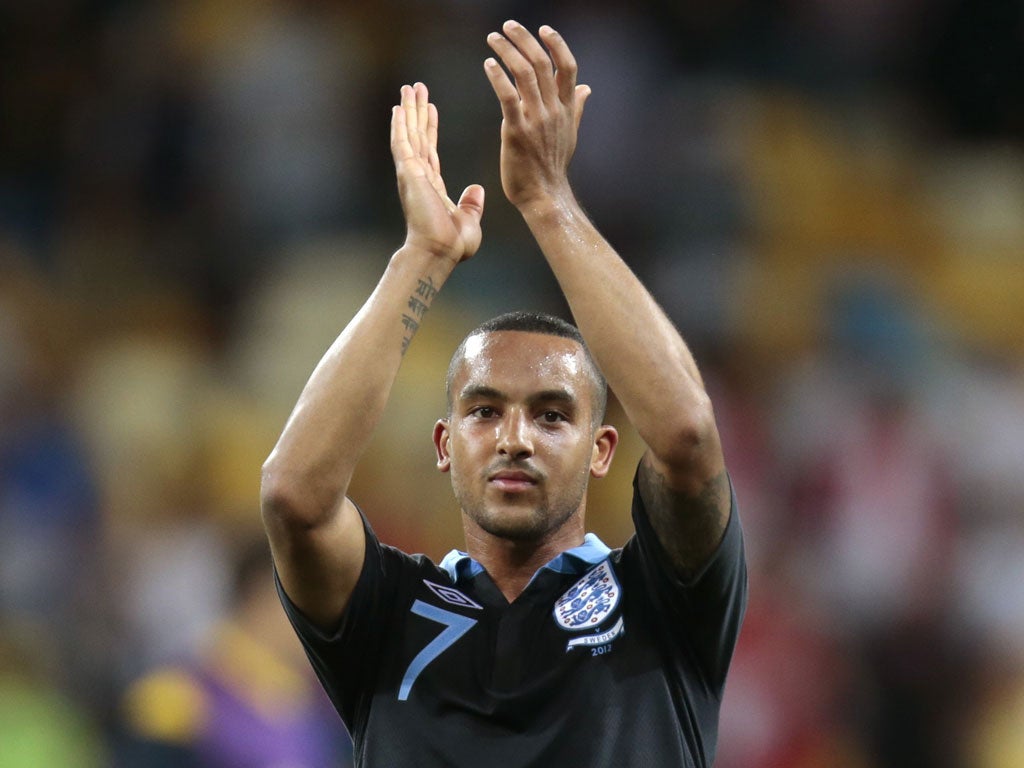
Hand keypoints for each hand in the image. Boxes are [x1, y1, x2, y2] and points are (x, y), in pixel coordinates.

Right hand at [391, 82, 484, 263]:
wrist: (440, 251)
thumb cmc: (452, 245)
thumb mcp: (469, 220)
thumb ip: (471, 204)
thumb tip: (476, 190)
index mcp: (433, 186)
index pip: (430, 149)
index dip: (429, 127)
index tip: (431, 107)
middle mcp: (420, 176)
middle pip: (417, 135)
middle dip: (417, 111)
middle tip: (416, 87)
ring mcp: (412, 173)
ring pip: (409, 134)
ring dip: (409, 110)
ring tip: (408, 88)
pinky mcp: (408, 173)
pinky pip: (402, 143)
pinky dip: (399, 125)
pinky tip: (398, 108)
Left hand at [484, 21, 590, 208]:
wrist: (544, 196)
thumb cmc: (552, 166)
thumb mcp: (570, 134)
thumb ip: (575, 107)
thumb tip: (586, 88)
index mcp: (566, 109)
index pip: (568, 67)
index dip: (557, 44)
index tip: (543, 29)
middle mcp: (553, 111)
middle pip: (543, 63)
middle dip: (525, 39)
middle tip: (508, 25)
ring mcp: (536, 121)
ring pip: (525, 74)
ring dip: (508, 51)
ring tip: (493, 38)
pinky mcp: (516, 132)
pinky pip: (508, 97)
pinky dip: (498, 77)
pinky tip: (489, 64)